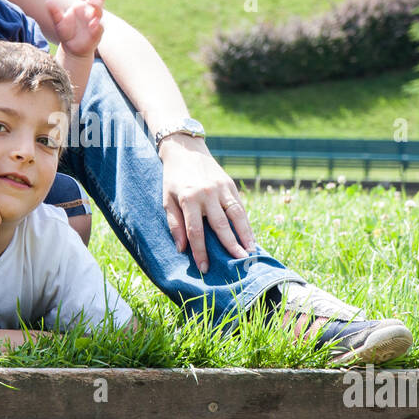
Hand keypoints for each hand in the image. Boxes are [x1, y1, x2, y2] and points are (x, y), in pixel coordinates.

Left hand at [47, 0, 107, 57]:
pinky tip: (93, 25)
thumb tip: (48, 2)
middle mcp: (89, 10)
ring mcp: (95, 20)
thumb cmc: (66, 32)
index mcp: (80, 4)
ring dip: (96, 7)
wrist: (72, 48)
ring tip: (91, 4)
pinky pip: (99, 27)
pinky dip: (96, 25)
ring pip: (99, 11)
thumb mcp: (58, 22)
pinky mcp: (97, 32)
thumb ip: (54, 12)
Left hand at [160, 137, 256, 272]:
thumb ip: (174, 224)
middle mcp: (207, 194)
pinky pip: (240, 206)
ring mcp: (221, 188)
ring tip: (250, 252)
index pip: (195, 231)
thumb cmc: (173, 179)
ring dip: (245, 235)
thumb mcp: (167, 200)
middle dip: (230, 246)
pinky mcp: (230, 184)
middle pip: (221, 225)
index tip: (204, 268)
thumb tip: (182, 249)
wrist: (185, 150)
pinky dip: (246, 223)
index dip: (200, 251)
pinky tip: (250, 236)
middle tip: (238, 264)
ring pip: (236, 215)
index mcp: (188, 199)